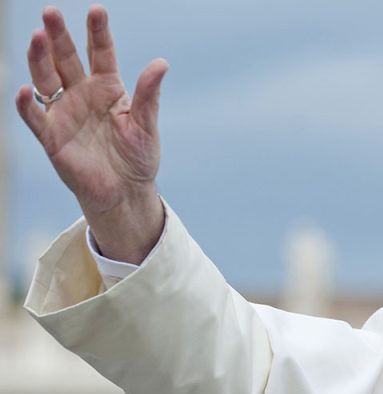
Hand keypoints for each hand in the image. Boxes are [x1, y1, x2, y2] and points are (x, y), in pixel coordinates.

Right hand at [15, 5, 167, 263]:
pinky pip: (34, 115)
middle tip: (51, 12)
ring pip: (46, 78)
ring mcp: (64, 111)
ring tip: (37, 37)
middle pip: (66, 58)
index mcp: (108, 87)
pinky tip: (24, 90)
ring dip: (39, 58)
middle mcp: (82, 93)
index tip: (97, 10)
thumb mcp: (146, 124)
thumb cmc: (137, 157)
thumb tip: (161, 63)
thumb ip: (148, 94)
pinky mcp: (51, 135)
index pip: (100, 53)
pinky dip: (26, 103)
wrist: (125, 191)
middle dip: (59, 35)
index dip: (98, 32)